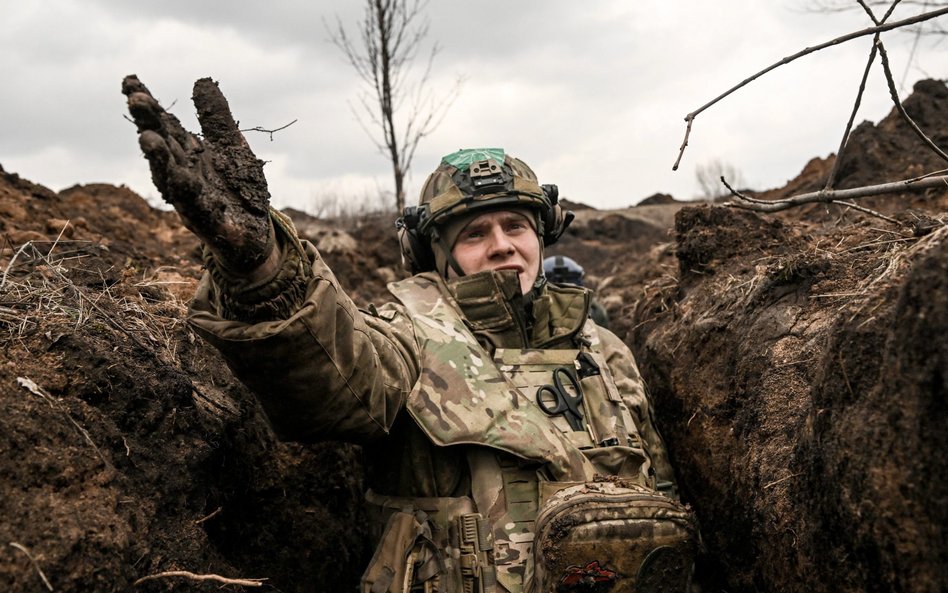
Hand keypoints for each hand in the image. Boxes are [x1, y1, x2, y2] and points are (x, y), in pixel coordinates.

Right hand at [122, 75, 275, 276]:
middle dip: (149, 124)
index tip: (130, 80)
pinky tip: (181, 177)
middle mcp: (182, 172)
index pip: (163, 124)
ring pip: (170, 176)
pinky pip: (195, 205)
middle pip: (162, 146)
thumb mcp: (231, 146)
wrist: (255, 234)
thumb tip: (201, 80)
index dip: (148, 105)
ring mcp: (191, 197)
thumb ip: (216, 117)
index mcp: (186, 152)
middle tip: (136, 99)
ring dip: (158, 157)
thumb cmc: (238, 188)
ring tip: (147, 137)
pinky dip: (187, 191)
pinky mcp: (208, 220)